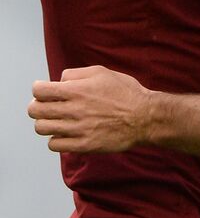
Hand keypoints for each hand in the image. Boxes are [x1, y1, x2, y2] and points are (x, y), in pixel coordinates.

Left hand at [29, 65, 152, 153]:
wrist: (144, 117)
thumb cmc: (126, 92)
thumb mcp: (102, 72)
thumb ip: (76, 74)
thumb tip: (59, 81)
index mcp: (76, 90)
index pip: (39, 90)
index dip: (39, 89)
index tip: (45, 92)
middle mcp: (73, 110)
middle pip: (35, 110)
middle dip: (37, 106)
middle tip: (47, 107)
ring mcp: (77, 129)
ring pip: (41, 128)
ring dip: (45, 123)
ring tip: (56, 121)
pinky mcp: (83, 145)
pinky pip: (54, 145)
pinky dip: (56, 139)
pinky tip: (66, 134)